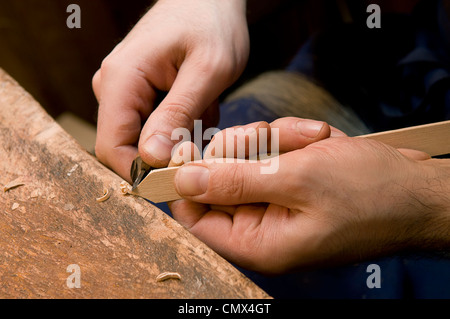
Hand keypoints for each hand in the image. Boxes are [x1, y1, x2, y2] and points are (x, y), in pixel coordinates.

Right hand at [93, 0, 248, 180]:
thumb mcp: (207, 71)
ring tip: (207, 108)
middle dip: (170, 152)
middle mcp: (113, 87)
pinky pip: (155, 126)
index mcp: (122, 79)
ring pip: (147, 139)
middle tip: (207, 129)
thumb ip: (177, 114)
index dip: (144, 173)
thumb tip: (149, 158)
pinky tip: (202, 104)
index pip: (113, 147)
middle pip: (129, 146)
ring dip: (181, 135)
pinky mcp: (138, 93)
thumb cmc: (213, 25)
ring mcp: (124, 90)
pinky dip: (182, 124)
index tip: (182, 178)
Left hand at [168, 117, 448, 273]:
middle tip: (275, 137)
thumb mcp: (298, 180)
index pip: (195, 217)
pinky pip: (272, 150)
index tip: (189, 147)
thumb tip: (183, 180)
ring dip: (276, 138)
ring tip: (313, 140)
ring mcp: (278, 201)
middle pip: (219, 178)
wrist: (420, 190)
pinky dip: (291, 138)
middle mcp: (263, 225)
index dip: (187, 182)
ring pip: (247, 157)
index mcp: (258, 241)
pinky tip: (320, 141)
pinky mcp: (292, 181)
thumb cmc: (370, 193)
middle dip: (246, 147)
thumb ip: (235, 181)